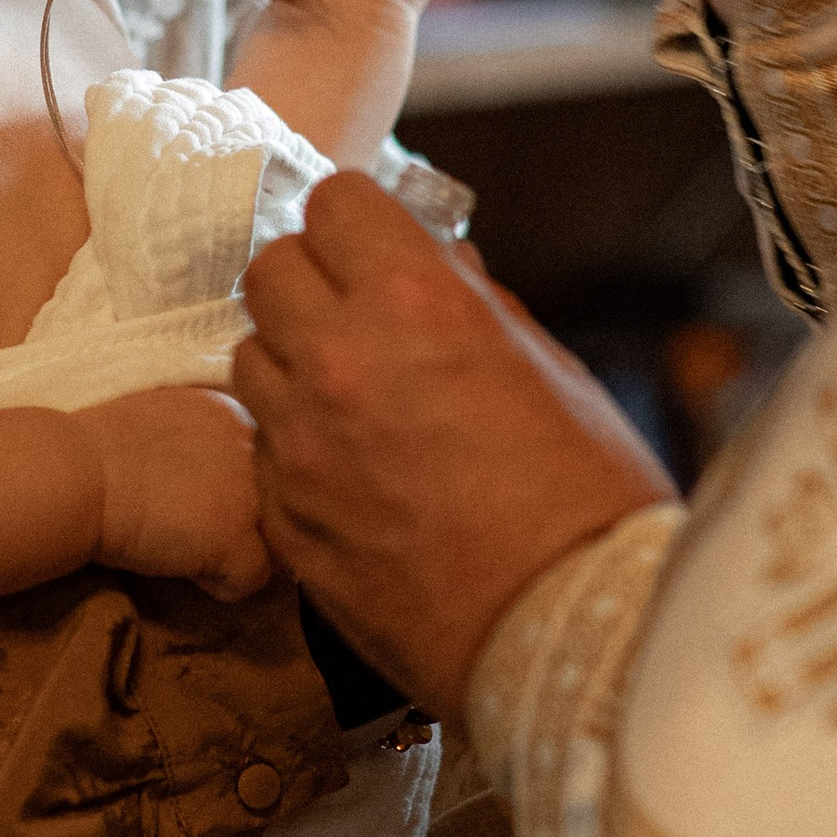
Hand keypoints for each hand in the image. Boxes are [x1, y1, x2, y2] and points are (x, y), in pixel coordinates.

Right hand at [86, 387, 270, 601]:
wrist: (74, 473)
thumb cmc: (97, 447)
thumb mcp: (165, 418)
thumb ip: (202, 435)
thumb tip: (211, 467)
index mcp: (235, 410)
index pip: (268, 458)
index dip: (238, 486)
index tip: (199, 495)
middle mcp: (255, 446)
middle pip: (279, 498)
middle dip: (246, 517)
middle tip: (197, 525)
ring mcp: (251, 493)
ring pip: (275, 540)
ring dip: (239, 548)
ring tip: (192, 546)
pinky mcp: (236, 538)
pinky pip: (252, 579)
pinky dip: (222, 584)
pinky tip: (187, 569)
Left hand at [236, 173, 672, 717]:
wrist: (566, 634)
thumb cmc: (585, 501)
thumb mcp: (551, 370)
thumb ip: (475, 306)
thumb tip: (440, 267)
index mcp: (415, 302)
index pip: (333, 203)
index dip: (358, 225)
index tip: (376, 250)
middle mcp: (339, 358)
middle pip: (270, 270)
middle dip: (312, 283)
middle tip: (357, 318)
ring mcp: (300, 441)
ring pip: (251, 356)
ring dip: (292, 363)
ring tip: (352, 400)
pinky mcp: (282, 515)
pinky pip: (263, 447)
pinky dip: (295, 446)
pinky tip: (352, 472)